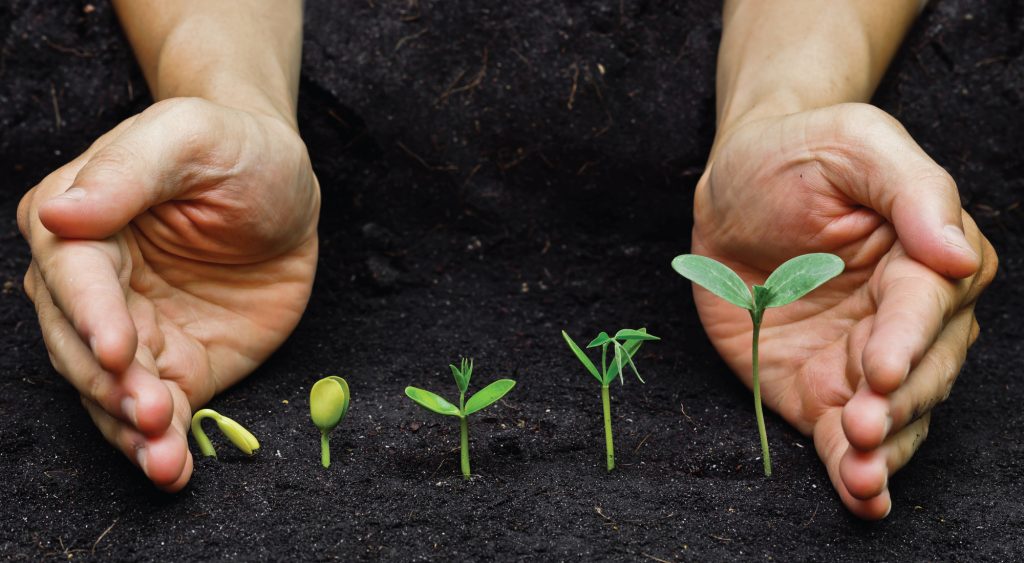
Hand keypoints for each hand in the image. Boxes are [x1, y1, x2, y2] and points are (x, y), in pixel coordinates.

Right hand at [17, 98, 319, 490]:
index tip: (121, 349)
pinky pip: (160, 412)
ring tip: (163, 458)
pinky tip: (173, 470)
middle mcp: (92, 286)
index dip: (93, 316)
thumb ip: (130, 171)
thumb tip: (61, 213)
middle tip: (151, 412)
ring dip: (133, 430)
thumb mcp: (191, 136)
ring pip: (112, 392)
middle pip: (82, 347)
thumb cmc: (233, 146)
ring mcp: (134, 332)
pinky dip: (163, 444)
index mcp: (79, 223)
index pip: (73, 277)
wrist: (283, 184)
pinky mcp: (177, 365)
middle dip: (112, 386)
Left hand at [690, 103, 996, 518]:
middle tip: (864, 423)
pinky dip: (854, 470)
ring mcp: (862, 360)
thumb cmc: (797, 154)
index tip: (882, 366)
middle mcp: (904, 318)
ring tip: (860, 475)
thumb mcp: (853, 143)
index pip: (926, 307)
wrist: (731, 187)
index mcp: (925, 258)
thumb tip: (956, 255)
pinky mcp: (819, 389)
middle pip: (921, 372)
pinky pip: (844, 437)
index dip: (907, 340)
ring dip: (881, 451)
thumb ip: (910, 190)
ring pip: (893, 416)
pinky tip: (859, 494)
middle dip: (895, 404)